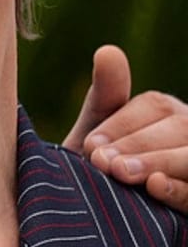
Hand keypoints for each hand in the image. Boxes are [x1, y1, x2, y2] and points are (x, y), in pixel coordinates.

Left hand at [62, 44, 187, 212]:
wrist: (96, 217)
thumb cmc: (99, 172)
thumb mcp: (98, 137)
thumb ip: (106, 98)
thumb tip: (108, 50)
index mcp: (168, 115)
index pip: (154, 107)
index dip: (121, 124)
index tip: (89, 145)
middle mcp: (187, 136)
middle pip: (179, 129)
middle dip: (139, 144)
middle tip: (102, 162)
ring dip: (159, 161)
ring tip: (122, 172)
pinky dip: (180, 189)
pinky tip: (155, 186)